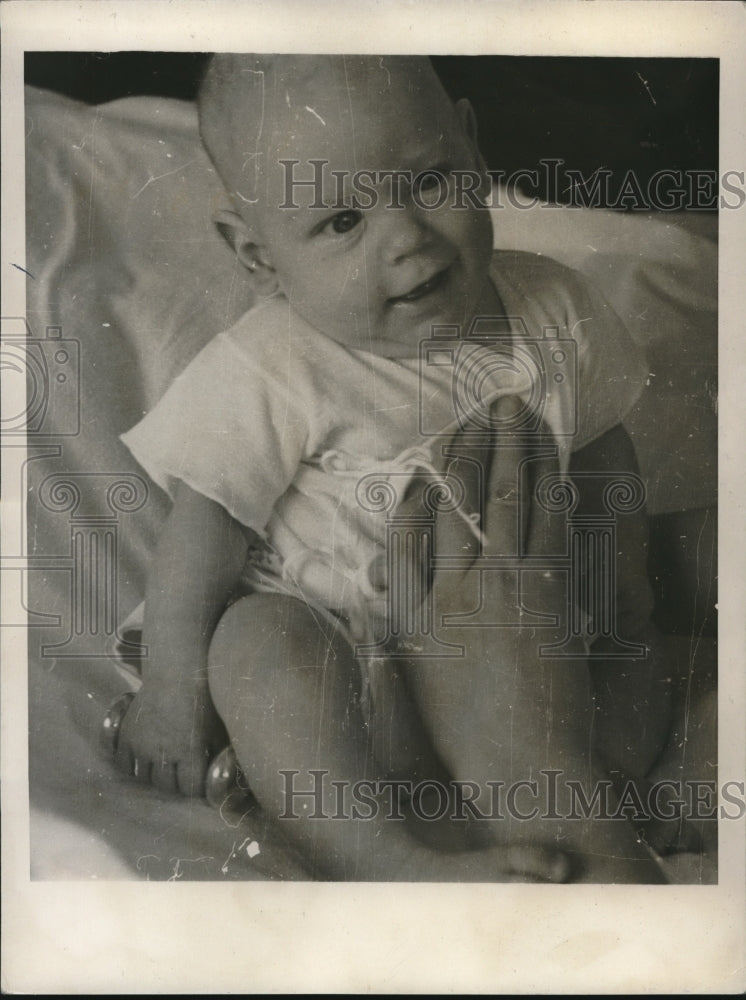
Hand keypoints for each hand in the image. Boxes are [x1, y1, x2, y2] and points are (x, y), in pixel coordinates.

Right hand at [112, 677, 228, 796]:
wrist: (176, 671)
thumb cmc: (204, 698)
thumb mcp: (217, 727)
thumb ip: (217, 754)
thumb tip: (221, 776)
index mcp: (189, 751)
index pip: (190, 789)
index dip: (196, 789)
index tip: (199, 783)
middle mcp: (162, 751)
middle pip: (166, 787)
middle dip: (177, 785)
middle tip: (182, 777)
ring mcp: (141, 744)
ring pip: (145, 779)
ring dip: (156, 777)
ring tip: (165, 769)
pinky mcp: (127, 735)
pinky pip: (124, 764)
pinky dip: (133, 767)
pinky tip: (144, 762)